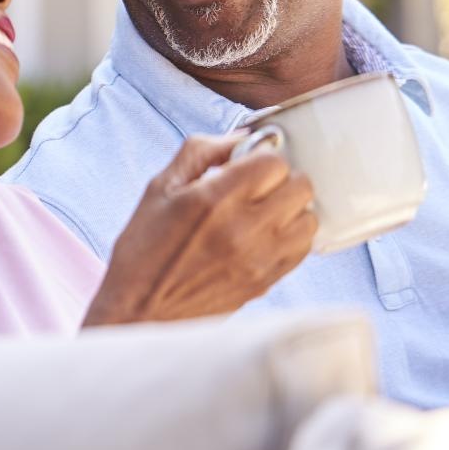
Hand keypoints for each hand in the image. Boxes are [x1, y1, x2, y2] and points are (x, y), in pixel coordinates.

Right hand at [84, 133, 317, 325]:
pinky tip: (268, 236)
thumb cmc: (144, 249)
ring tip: (266, 213)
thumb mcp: (160, 188)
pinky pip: (303, 249)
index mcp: (213, 199)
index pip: (273, 162)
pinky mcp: (266, 283)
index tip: (246, 165)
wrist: (140, 312)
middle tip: (258, 187)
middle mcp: (242, 229)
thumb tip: (243, 137)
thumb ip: (201, 151)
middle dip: (281, 179)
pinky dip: (292, 237)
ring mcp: (259, 259)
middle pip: (300, 186)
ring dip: (291, 209)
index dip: (261, 157)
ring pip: (308, 218)